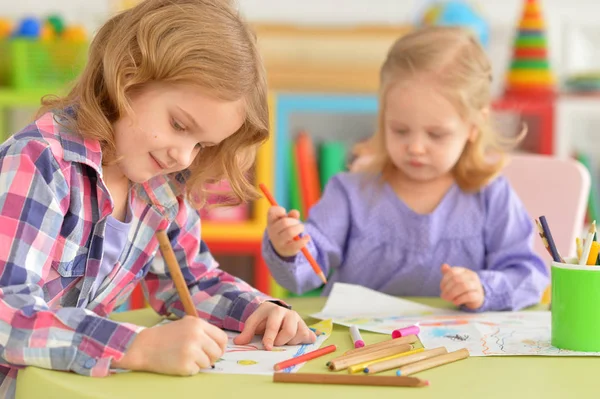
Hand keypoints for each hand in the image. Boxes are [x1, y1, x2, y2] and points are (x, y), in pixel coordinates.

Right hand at [113, 316, 227, 375]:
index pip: (222, 338)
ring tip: (185, 357)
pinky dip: (189, 369)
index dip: (221, 347)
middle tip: (199, 357)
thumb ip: (204, 330)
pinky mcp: (185, 364)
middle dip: (211, 357)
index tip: (215, 351)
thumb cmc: (167, 336)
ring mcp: (191, 350)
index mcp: (198, 324)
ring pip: (208, 363)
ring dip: (199, 363)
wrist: (144, 346)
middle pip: (217, 352)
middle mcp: (196, 336)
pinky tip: (178, 362)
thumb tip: (222, 343)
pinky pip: (197, 371)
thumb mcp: (187, 324)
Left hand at [233, 302, 316, 349]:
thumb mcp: (253, 322)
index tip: (268, 348)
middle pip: (289, 331)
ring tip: (283, 340)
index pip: (273, 325)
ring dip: (290, 342)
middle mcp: (289, 312)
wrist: (275, 312)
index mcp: (274, 310)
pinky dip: (302, 341)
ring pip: (299, 335)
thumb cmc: (263, 319)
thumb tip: (238, 342)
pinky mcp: (306, 326)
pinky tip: (295, 341)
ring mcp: (299, 319)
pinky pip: (308, 337)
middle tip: (275, 343)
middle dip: (280, 341)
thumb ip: (246, 332)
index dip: (270, 338)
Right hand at [266, 206, 309, 257]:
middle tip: (297, 223)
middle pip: (285, 222)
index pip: (272, 212)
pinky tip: (307, 237)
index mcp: (271, 221)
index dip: (280, 210)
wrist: (281, 246)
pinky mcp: (285, 249)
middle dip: (294, 221)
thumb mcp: (287, 220)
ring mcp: (278, 241)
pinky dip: (304, 240)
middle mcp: (272, 231)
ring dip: (299, 228)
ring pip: (290, 232)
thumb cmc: (284, 229)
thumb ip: (292, 215)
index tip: (284, 213)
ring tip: (301, 229)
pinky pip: (295, 245)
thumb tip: (296, 213)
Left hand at [440, 263, 483, 309]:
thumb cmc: (462, 288)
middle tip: (443, 296)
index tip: (442, 288)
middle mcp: (472, 276)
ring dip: (452, 294)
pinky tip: (455, 302)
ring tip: (448, 299)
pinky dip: (459, 299)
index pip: (452, 272)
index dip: (444, 280)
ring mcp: (477, 285)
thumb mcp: (455, 279)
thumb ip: (448, 273)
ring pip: (463, 286)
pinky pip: (469, 296)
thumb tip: (443, 266)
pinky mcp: (479, 296)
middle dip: (447, 289)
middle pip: (457, 279)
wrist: (476, 298)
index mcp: (464, 271)